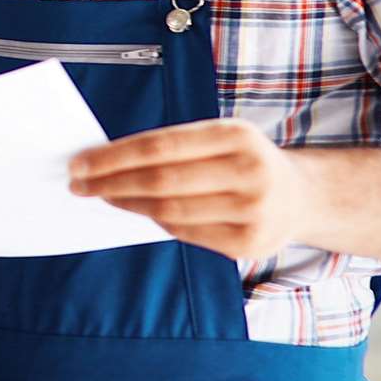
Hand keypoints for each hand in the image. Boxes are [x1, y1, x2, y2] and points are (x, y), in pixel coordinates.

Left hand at [68, 119, 311, 261]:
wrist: (301, 196)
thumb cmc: (243, 160)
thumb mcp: (220, 137)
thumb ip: (174, 146)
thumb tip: (107, 160)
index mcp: (237, 135)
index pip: (160, 146)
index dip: (115, 156)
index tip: (81, 161)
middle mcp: (249, 172)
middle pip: (161, 181)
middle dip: (111, 182)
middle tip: (80, 183)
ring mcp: (252, 212)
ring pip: (170, 211)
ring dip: (127, 204)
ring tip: (103, 197)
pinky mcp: (248, 244)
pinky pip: (185, 233)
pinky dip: (156, 221)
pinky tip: (139, 211)